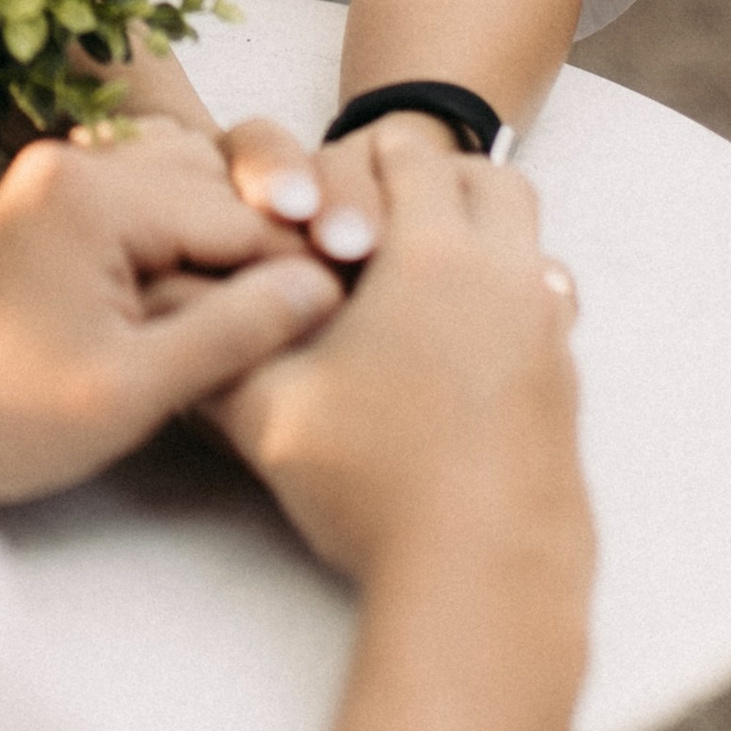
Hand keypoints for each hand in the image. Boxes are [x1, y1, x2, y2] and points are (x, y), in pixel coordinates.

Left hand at [0, 121, 346, 505]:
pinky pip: (139, 208)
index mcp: (94, 195)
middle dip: (266, 247)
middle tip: (324, 312)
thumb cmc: (4, 418)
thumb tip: (323, 287)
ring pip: (181, 192)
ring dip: (224, 243)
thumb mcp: (135, 387)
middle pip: (213, 188)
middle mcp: (74, 164)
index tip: (359, 306)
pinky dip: (179, 246)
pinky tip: (204, 303)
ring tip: (267, 313)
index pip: (235, 217)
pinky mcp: (43, 209)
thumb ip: (235, 329)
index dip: (300, 265)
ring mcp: (54, 181)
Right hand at [211, 132, 590, 597]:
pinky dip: (509, 295)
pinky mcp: (566, 381)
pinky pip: (548, 301)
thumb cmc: (370, 484)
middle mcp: (505, 275)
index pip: (412, 154)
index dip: (366, 158)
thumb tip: (163, 294)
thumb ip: (215, 338)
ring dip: (482, 237)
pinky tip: (454, 348)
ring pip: (530, 240)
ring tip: (416, 285)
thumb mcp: (263, 409)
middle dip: (438, 180)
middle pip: (490, 179)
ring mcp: (548, 328)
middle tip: (378, 221)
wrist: (479, 577)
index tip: (333, 191)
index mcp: (433, 254)